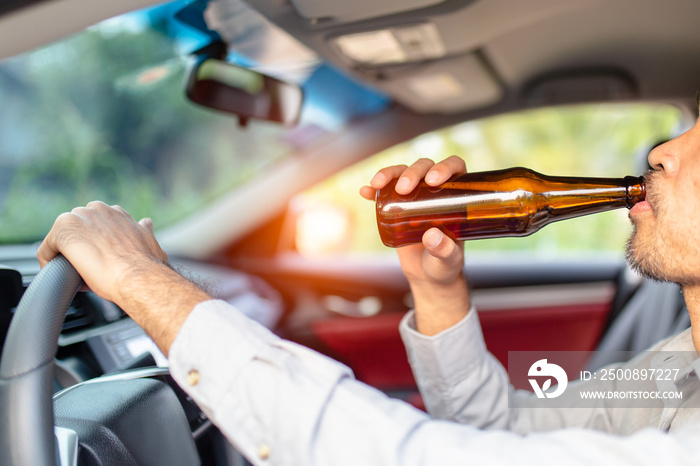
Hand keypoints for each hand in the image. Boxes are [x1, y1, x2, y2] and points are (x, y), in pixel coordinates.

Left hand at [37, 201, 167, 305]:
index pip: (95, 224)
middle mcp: (98, 209)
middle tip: (88, 270)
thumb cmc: (146, 265)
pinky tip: (61, 277)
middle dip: (80, 249)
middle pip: (77, 230)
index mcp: (116, 213)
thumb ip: (143, 230)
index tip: (100, 259)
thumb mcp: (150, 241)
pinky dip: (50, 264)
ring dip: (66, 256)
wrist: (138, 277)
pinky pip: (46, 249)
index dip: (96, 244)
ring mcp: (80, 217)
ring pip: (62, 239)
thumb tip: (146, 223)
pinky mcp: (63, 230)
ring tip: (76, 275)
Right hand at [360, 157, 470, 334]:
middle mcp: (435, 191)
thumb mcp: (449, 260)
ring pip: (402, 173)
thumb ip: (445, 250)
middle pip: (424, 167)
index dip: (445, 166)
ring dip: (390, 173)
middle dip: (413, 172)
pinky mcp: (395, 208)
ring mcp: (414, 198)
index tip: (434, 180)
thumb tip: (431, 235)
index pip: (454, 168)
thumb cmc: (445, 264)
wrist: (428, 276)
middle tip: (404, 189)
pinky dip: (373, 190)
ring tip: (377, 184)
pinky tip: (365, 191)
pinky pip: (383, 194)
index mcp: (456, 196)